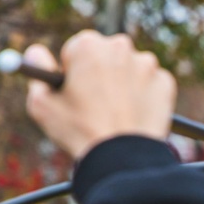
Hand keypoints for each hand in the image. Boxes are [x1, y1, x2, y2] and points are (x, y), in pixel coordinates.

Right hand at [25, 30, 176, 159]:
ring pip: (131, 69)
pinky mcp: (166, 84)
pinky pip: (152, 85)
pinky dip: (145, 97)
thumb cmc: (80, 130)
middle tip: (98, 102)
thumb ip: (36, 70)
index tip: (77, 89)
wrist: (123, 157)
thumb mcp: (42, 102)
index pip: (77, 49)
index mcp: (88, 45)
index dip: (74, 71)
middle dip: (101, 73)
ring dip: (124, 84)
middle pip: (107, 55)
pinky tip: (136, 115)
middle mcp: (121, 47)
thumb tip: (37, 53)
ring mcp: (147, 65)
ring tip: (118, 113)